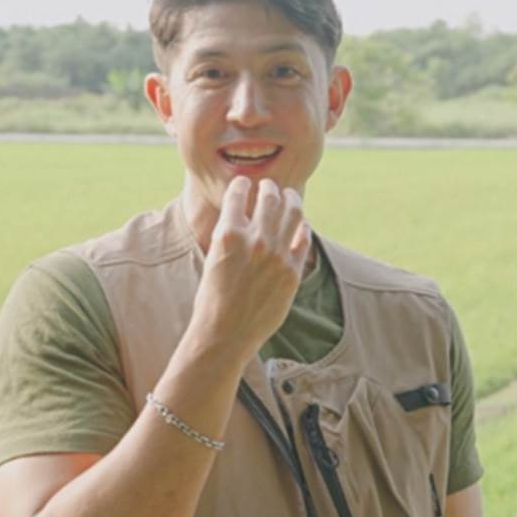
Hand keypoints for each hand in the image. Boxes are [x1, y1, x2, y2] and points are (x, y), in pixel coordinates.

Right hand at [191, 177, 311, 355]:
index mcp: (228, 233)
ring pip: (293, 211)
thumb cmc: (212, 297)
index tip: (245, 183)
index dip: (243, 184)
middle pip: (270, 197)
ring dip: (291, 199)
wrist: (225, 333)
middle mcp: (255, 239)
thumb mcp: (213, 257)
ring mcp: (277, 255)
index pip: (239, 192)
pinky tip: (301, 224)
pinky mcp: (293, 271)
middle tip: (269, 187)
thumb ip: (231, 234)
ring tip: (289, 197)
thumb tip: (244, 215)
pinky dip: (303, 226)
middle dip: (269, 187)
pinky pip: (304, 237)